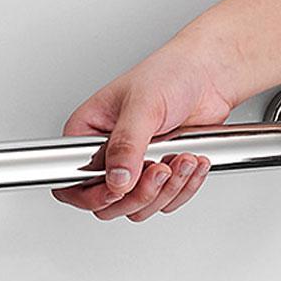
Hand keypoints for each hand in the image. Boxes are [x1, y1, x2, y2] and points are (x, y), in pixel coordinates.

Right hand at [52, 38, 238, 219]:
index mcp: (87, 134)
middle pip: (108, 204)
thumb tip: (117, 179)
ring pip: (139, 207)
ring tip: (184, 158)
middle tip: (160, 168)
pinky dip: (184, 188)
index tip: (119, 189)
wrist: (208, 74)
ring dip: (167, 190)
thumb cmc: (170, 74)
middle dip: (141, 193)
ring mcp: (133, 168)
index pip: (71, 182)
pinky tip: (193, 162)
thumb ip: (126, 144)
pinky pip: (165, 202)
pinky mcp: (157, 175)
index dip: (92, 195)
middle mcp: (107, 155)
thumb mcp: (143, 105)